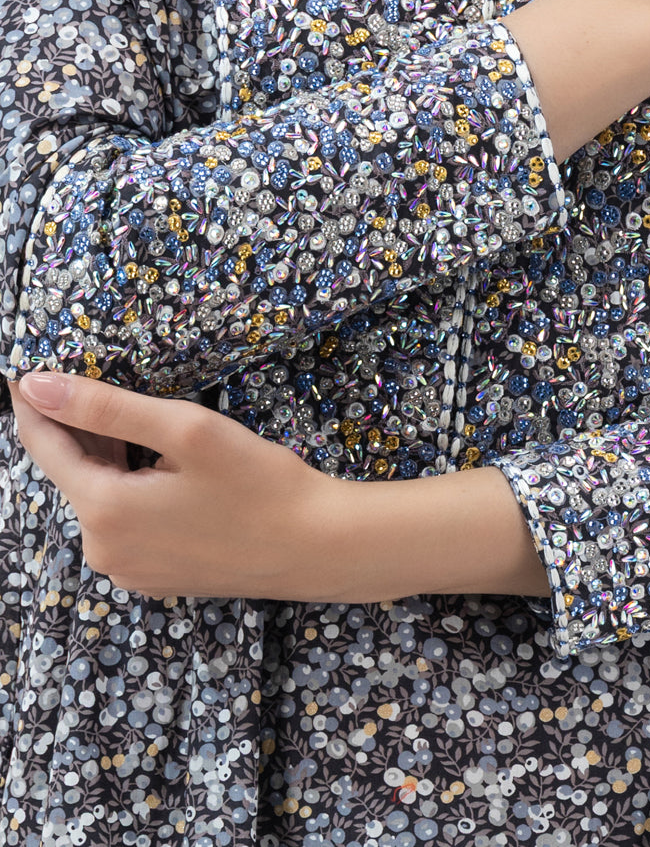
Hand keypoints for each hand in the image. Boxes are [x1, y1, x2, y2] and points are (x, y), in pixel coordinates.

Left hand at [10, 373, 549, 601]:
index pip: (46, 447)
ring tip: (136, 424)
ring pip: (101, 499)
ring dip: (109, 461)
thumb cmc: (260, 485)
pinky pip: (125, 525)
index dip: (36, 406)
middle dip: (80, 432)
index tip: (30, 374)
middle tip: (98, 387)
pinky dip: (130, 491)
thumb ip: (106, 406)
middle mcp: (106, 551)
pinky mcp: (157, 578)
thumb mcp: (185, 430)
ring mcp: (131, 571)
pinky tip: (162, 469)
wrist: (318, 547)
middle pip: (74, 475)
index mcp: (106, 512)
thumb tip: (35, 386)